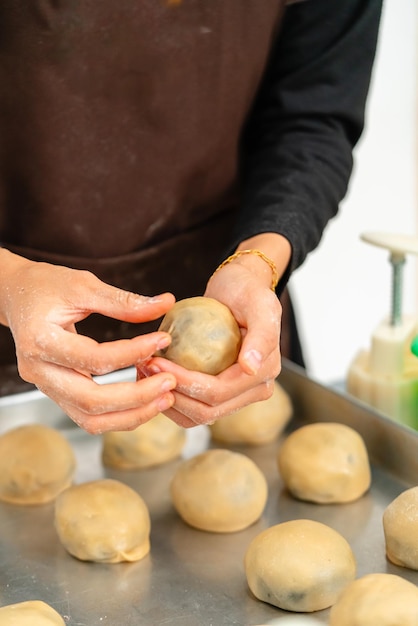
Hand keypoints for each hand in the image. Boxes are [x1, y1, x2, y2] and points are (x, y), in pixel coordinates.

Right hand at [0, 250, 176, 432]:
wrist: (15, 295)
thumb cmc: (46, 286)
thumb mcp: (83, 284)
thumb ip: (123, 300)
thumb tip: (167, 304)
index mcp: (40, 340)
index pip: (94, 359)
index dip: (133, 353)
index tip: (163, 340)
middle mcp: (38, 371)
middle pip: (91, 402)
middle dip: (136, 397)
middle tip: (170, 383)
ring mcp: (45, 386)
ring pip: (90, 419)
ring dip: (131, 414)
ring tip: (164, 398)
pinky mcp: (56, 392)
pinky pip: (88, 416)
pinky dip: (119, 414)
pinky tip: (146, 399)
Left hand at [138, 253, 282, 427]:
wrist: (239, 287)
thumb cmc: (248, 290)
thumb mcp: (260, 304)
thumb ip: (262, 334)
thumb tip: (251, 368)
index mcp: (263, 376)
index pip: (218, 392)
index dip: (184, 383)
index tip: (156, 362)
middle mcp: (253, 392)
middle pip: (206, 411)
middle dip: (171, 394)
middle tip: (144, 367)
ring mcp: (236, 396)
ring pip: (196, 416)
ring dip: (167, 400)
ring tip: (144, 372)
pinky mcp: (218, 393)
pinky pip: (191, 408)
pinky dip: (169, 399)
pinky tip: (151, 377)